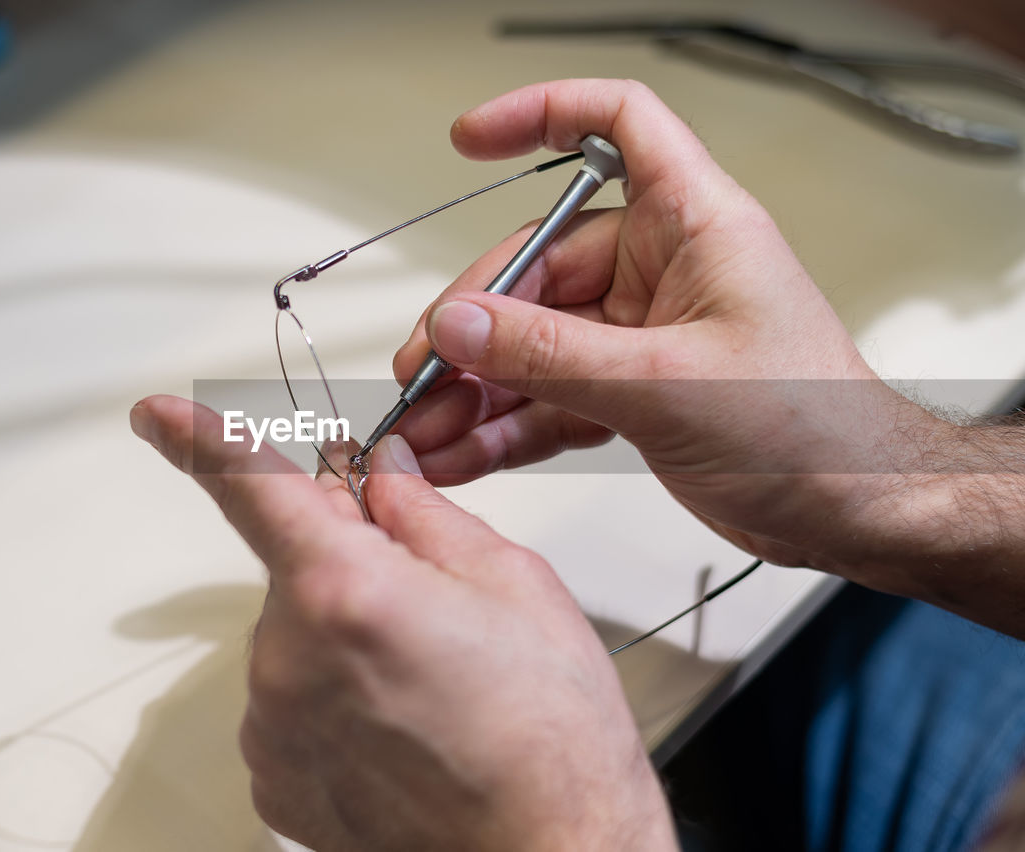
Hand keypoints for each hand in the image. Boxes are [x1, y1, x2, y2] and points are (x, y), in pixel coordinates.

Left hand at [130, 395, 676, 851]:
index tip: (157, 416)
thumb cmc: (551, 742)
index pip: (249, 487)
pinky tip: (400, 725)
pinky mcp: (275, 777)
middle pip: (297, 567)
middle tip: (433, 609)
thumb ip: (423, 512)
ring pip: (297, 636)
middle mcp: (288, 659)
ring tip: (430, 685)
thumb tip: (379, 473)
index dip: (198, 438)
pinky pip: (291, 701)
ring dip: (346, 636)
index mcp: (346, 591)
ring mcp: (273, 725)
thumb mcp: (513, 584)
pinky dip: (334, 697)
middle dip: (351, 564)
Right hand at [393, 79, 946, 576]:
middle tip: (425, 368)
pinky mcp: (631, 390)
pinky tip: (463, 452)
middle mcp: (663, 269)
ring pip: (534, 341)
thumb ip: (551, 356)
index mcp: (695, 226)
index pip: (618, 127)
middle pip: (541, 265)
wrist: (853, 510)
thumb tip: (462, 325)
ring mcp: (642, 332)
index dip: (542, 115)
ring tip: (426, 427)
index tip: (471, 139)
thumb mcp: (665, 386)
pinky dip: (505, 425)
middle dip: (474, 323)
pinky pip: (548, 395)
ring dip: (476, 387)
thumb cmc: (814, 430)